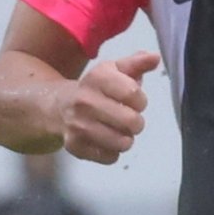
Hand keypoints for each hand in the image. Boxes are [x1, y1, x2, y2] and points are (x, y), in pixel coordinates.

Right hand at [62, 48, 157, 164]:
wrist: (58, 106)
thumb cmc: (94, 89)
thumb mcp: (114, 70)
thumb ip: (137, 63)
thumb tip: (155, 57)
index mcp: (97, 77)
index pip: (134, 94)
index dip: (140, 101)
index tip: (135, 101)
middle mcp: (84, 101)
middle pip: (131, 121)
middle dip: (136, 122)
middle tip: (128, 118)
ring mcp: (78, 125)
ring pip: (123, 142)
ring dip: (125, 138)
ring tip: (117, 129)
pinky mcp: (75, 146)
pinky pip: (110, 157)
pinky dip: (112, 152)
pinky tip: (105, 140)